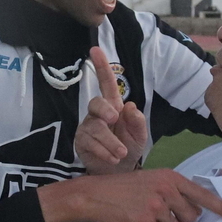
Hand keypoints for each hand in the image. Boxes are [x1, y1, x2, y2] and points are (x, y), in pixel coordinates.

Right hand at [43, 168, 221, 221]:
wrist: (96, 195)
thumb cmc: (124, 188)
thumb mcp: (152, 180)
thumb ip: (173, 191)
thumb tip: (193, 211)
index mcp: (171, 177)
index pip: (203, 194)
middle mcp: (167, 190)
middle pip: (192, 216)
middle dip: (182, 221)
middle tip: (164, 216)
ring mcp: (157, 206)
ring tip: (147, 216)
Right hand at [75, 47, 146, 175]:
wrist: (119, 172)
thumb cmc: (129, 147)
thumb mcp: (140, 135)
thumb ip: (137, 121)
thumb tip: (130, 106)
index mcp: (114, 106)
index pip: (106, 83)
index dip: (101, 66)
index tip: (94, 49)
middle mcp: (98, 114)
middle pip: (95, 103)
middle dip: (104, 110)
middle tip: (114, 119)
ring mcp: (87, 127)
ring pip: (95, 127)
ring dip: (110, 141)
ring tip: (122, 153)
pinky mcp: (81, 141)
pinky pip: (89, 142)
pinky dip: (104, 151)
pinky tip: (113, 158)